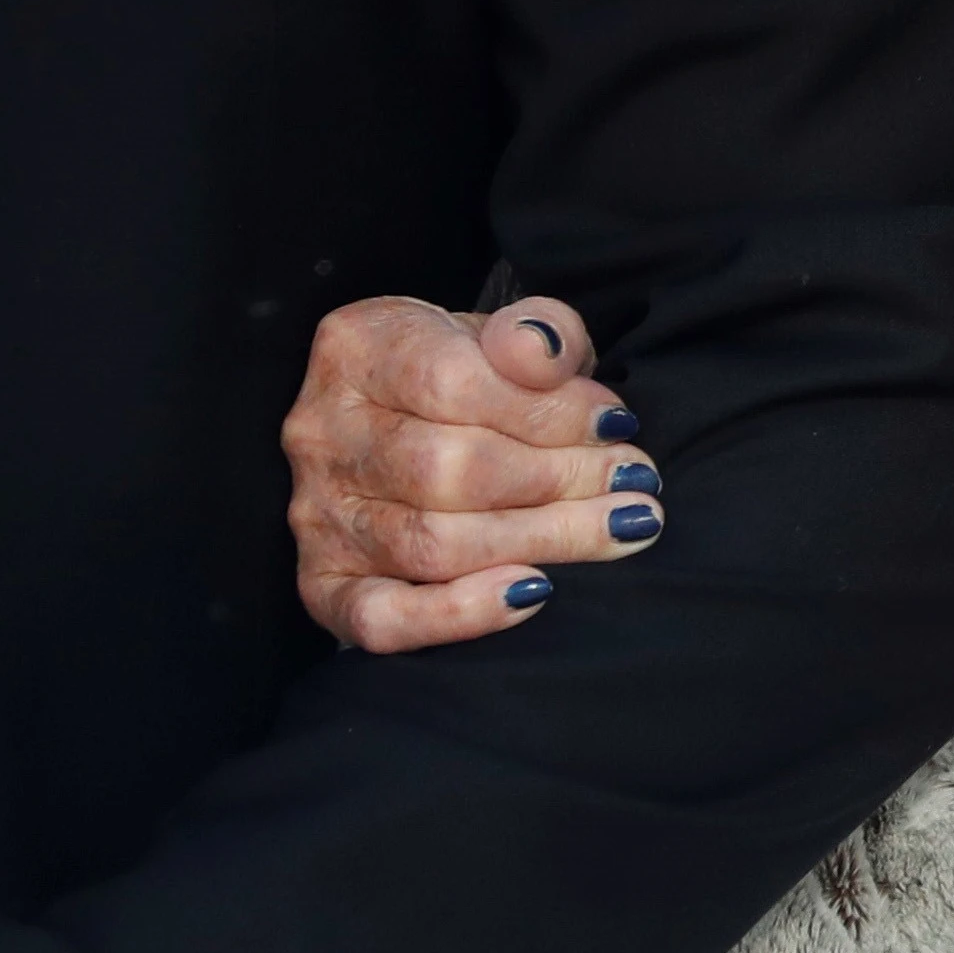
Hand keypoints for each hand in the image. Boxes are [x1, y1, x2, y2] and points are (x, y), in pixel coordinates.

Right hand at [282, 293, 663, 649]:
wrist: (402, 423)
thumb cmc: (465, 375)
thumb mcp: (503, 333)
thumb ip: (535, 333)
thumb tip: (547, 353)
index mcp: (356, 350)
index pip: (452, 383)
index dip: (548, 410)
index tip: (617, 424)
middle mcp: (322, 435)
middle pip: (447, 470)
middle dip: (561, 478)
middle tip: (635, 480)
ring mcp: (318, 516)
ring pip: (434, 544)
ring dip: (546, 538)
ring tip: (623, 526)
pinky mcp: (326, 588)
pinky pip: (383, 619)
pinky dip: (462, 613)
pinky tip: (536, 593)